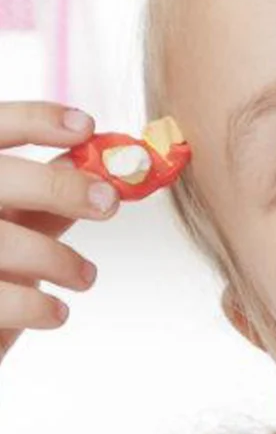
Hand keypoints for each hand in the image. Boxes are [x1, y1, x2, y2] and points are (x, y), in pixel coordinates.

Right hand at [0, 102, 117, 358]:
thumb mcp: (11, 225)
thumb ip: (45, 201)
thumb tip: (98, 168)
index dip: (35, 121)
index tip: (87, 126)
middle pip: (0, 178)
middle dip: (59, 187)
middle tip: (108, 203)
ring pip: (6, 242)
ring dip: (59, 259)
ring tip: (84, 276)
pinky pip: (3, 299)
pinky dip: (39, 307)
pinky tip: (57, 312)